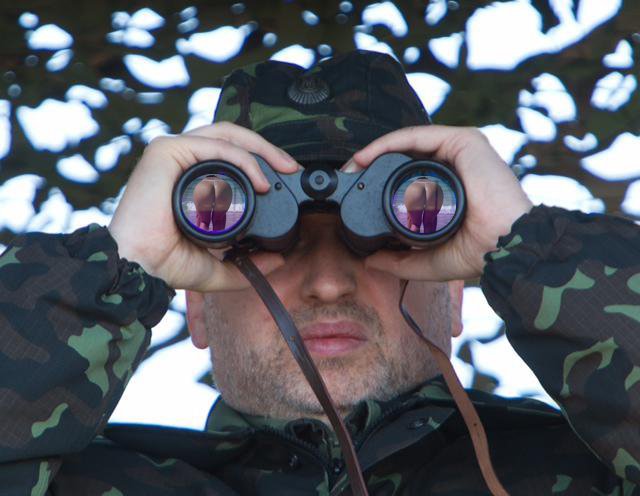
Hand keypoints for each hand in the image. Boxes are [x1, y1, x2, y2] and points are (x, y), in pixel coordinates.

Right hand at [108, 122, 299, 290]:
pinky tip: (261, 180)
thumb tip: (279, 261)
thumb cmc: (165, 264)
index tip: (287, 181)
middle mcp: (183, 162)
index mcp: (192, 179)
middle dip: (268, 151)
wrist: (138, 268)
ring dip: (261, 148)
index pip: (231, 157)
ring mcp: (175, 153)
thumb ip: (245, 265)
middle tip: (292, 169)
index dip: (261, 163)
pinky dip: (244, 159)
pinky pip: (216, 146)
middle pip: (233, 140)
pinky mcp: (167, 151)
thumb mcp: (217, 266)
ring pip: (227, 135)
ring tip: (284, 169)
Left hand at [345, 125, 532, 280]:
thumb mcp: (428, 260)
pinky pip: (416, 136)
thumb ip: (400, 261)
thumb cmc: (478, 253)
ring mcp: (459, 151)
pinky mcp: (464, 141)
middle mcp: (454, 166)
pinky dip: (387, 143)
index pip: (408, 177)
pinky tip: (366, 156)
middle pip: (405, 158)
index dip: (378, 181)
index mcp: (449, 188)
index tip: (354, 192)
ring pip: (408, 144)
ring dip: (374, 152)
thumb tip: (370, 261)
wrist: (507, 247)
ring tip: (351, 168)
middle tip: (346, 178)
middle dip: (372, 165)